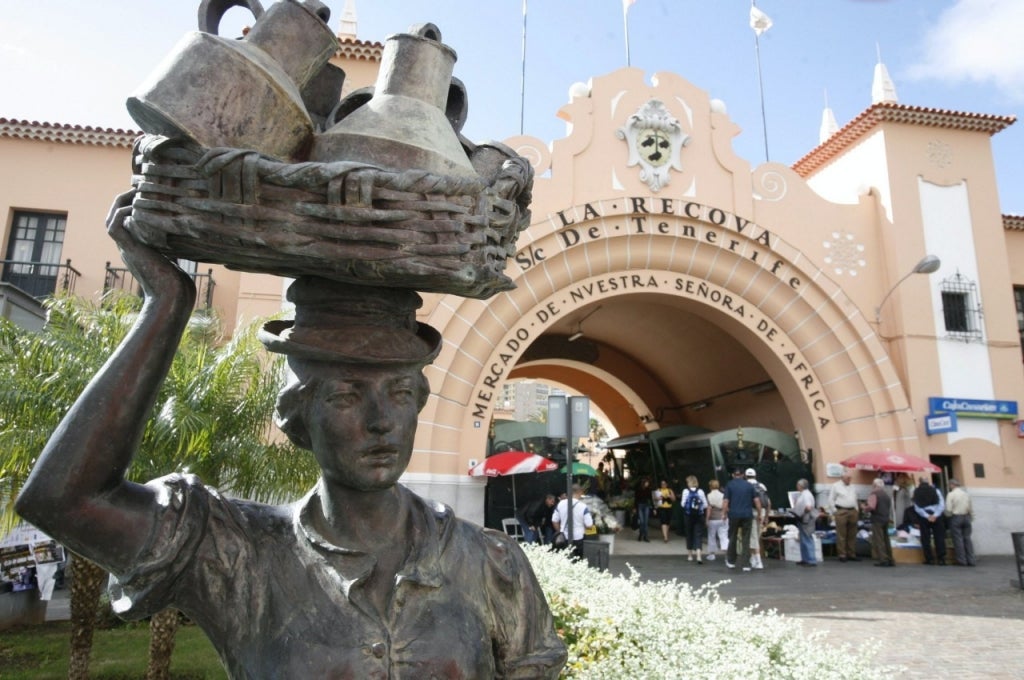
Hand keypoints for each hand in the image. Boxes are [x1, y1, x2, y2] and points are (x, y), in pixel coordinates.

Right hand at [106, 190, 195, 304]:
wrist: (172, 298)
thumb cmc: (178, 283)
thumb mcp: (175, 257)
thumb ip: (173, 244)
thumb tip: (186, 230)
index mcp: (136, 247)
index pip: (125, 221)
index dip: (131, 205)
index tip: (145, 191)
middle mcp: (128, 246)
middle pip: (114, 216)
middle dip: (123, 199)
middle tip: (138, 186)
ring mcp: (126, 248)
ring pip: (110, 219)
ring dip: (120, 202)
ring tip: (135, 191)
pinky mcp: (129, 250)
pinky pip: (114, 227)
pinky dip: (122, 214)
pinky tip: (136, 207)